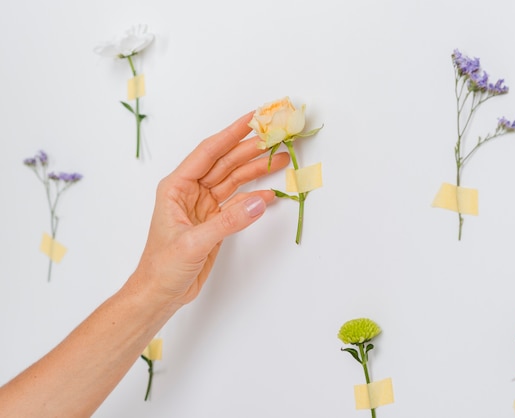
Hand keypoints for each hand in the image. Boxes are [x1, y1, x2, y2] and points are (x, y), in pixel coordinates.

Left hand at [132, 112, 288, 305]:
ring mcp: (204, 206)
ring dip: (255, 170)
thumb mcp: (193, 242)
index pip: (209, 152)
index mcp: (177, 187)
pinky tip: (269, 194)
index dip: (232, 134)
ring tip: (280, 160)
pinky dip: (254, 198)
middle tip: (275, 137)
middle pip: (225, 163)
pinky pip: (238, 203)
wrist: (159, 293)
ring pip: (233, 180)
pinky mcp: (214, 222)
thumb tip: (259, 203)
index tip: (252, 119)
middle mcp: (191, 191)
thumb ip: (228, 222)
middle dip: (250, 149)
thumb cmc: (163, 267)